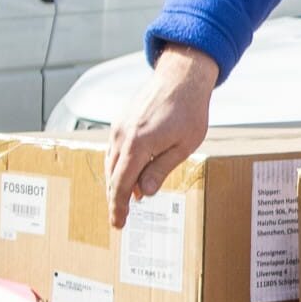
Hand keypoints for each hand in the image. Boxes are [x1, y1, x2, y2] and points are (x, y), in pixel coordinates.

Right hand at [105, 44, 218, 226]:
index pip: (122, 185)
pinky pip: (114, 149)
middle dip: (116, 199)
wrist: (181, 77)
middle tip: (120, 218)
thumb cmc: (189, 111)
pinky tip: (130, 173)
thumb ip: (160, 170)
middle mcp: (122, 137)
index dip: (118, 207)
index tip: (118, 224)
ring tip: (127, 199)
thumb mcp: (183, 146)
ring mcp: (119, 127)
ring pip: (111, 163)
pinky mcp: (121, 121)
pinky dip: (119, 165)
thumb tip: (143, 193)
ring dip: (118, 182)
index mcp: (137, 146)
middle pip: (113, 176)